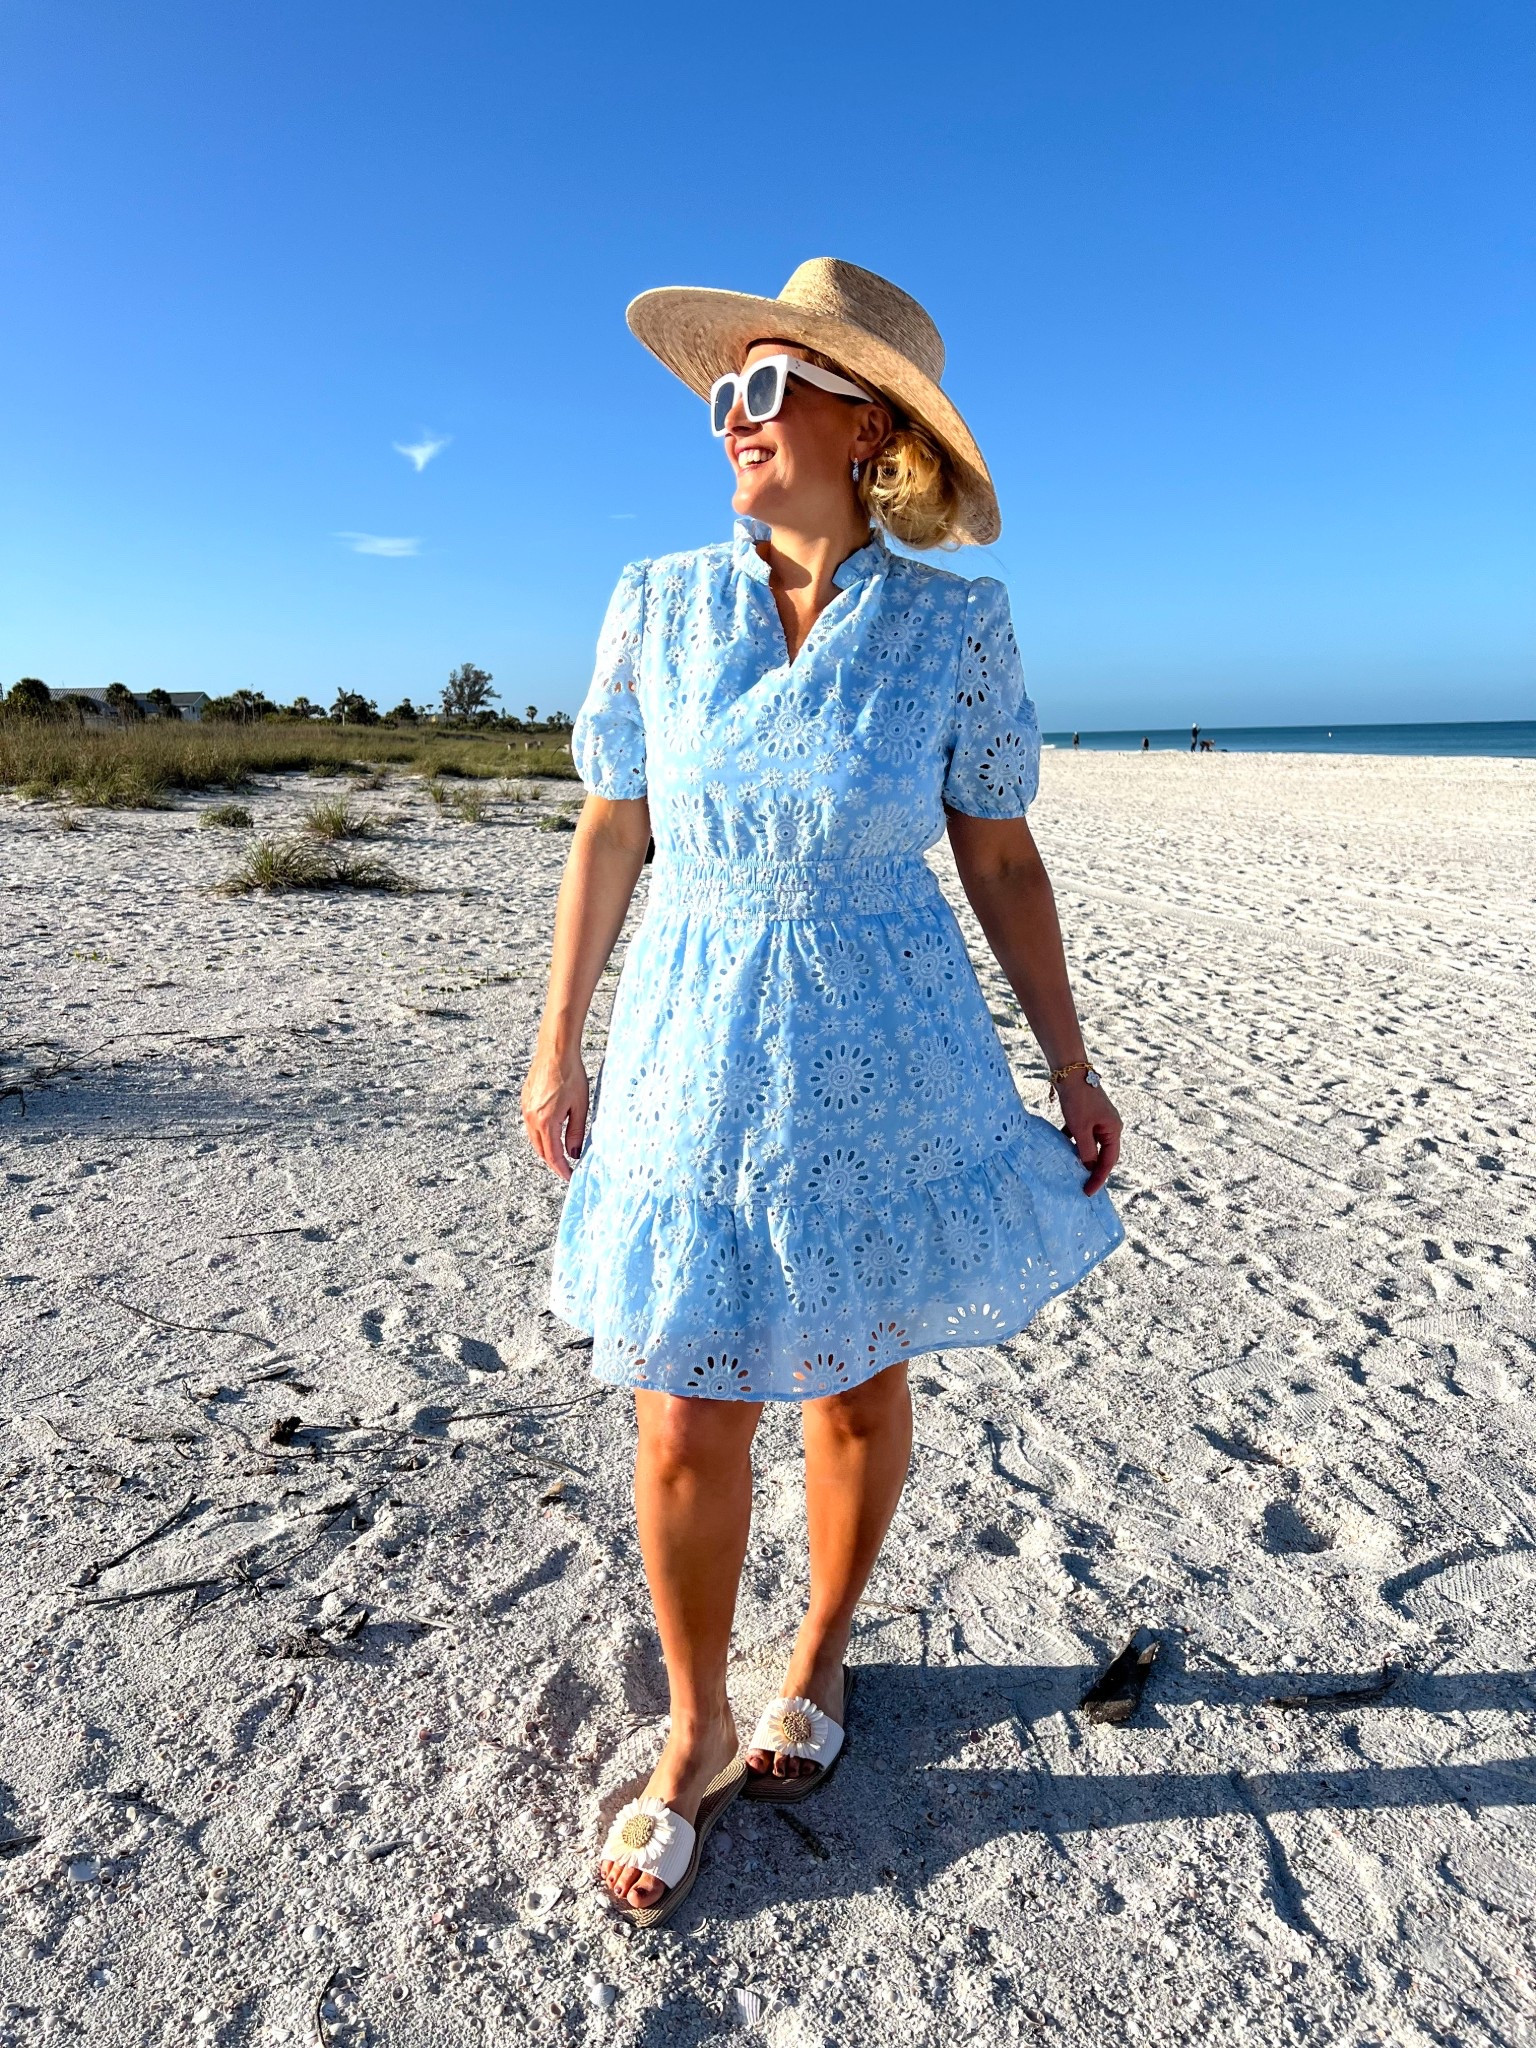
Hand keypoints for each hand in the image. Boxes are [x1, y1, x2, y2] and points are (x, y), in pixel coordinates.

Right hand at [521, 1045, 589, 1182]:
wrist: (555, 1051)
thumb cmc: (570, 1075)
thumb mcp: (580, 1107)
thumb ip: (576, 1132)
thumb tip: (574, 1153)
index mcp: (546, 1122)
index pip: (553, 1155)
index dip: (562, 1169)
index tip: (570, 1177)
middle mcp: (531, 1118)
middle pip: (540, 1151)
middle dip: (553, 1162)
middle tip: (567, 1169)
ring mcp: (526, 1110)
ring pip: (534, 1139)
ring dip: (546, 1149)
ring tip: (562, 1154)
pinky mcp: (525, 1102)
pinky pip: (531, 1126)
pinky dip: (541, 1136)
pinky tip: (552, 1134)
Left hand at [1056, 1076, 1121, 1196]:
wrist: (1070, 1072)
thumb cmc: (1078, 1100)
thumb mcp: (1080, 1129)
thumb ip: (1085, 1151)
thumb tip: (1088, 1168)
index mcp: (1113, 1130)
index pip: (1108, 1161)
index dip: (1098, 1178)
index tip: (1088, 1192)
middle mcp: (1110, 1126)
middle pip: (1103, 1154)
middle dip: (1092, 1170)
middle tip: (1082, 1187)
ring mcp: (1099, 1120)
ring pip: (1091, 1144)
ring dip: (1082, 1156)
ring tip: (1072, 1172)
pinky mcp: (1087, 1115)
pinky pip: (1082, 1134)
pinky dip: (1073, 1142)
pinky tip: (1061, 1148)